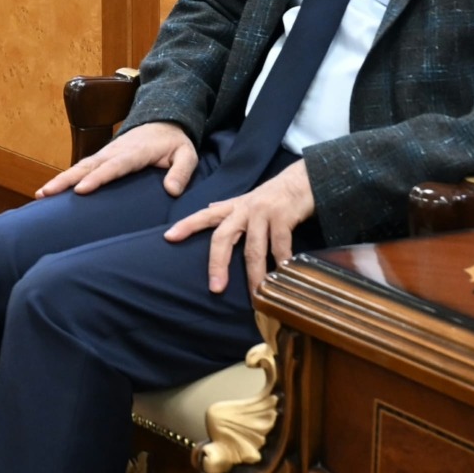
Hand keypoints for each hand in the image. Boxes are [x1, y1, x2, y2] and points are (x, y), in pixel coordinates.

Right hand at [36, 120, 197, 198]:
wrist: (162, 120)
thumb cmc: (174, 142)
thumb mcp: (187, 155)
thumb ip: (181, 172)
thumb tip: (171, 191)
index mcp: (135, 152)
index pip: (114, 166)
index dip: (97, 178)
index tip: (81, 189)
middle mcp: (114, 151)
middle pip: (87, 166)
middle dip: (66, 179)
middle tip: (45, 193)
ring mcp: (105, 153)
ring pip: (79, 167)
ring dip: (59, 179)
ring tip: (40, 194)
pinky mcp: (100, 158)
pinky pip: (81, 168)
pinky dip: (64, 178)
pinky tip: (50, 192)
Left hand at [166, 159, 314, 292]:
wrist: (305, 179)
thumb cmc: (274, 194)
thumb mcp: (247, 199)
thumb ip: (228, 207)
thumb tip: (208, 209)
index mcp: (234, 207)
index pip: (205, 215)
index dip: (187, 225)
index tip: (169, 237)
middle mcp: (244, 209)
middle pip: (223, 237)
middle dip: (217, 263)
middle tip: (215, 288)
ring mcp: (263, 213)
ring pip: (253, 248)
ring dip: (255, 273)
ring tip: (255, 293)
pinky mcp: (283, 217)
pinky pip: (280, 246)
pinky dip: (281, 262)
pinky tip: (282, 276)